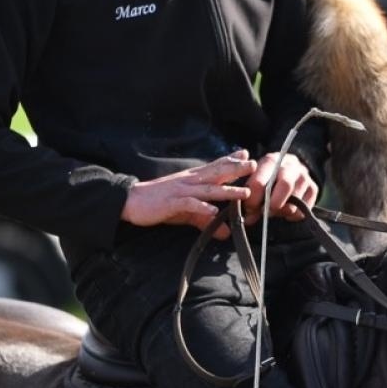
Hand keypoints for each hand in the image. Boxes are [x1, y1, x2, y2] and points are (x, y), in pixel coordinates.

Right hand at [121, 151, 255, 238]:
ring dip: (227, 190)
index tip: (246, 153)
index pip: (214, 166)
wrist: (132, 201)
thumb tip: (226, 233)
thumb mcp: (186, 211)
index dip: (230, 159)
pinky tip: (213, 211)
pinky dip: (202, 207)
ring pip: (208, 189)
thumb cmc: (160, 203)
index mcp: (192, 179)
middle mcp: (190, 181)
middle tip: (254, 164)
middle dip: (235, 169)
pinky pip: (189, 204)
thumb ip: (205, 220)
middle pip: (216, 173)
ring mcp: (181, 191)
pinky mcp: (172, 203)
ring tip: (244, 192)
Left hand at [242, 151, 317, 223]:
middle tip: (263, 212)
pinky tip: (285, 211)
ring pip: (295, 201)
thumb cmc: (266, 176)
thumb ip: (250, 197)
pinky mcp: (313, 188)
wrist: (289, 167)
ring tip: (273, 211)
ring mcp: (304, 177)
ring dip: (281, 211)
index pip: (261, 181)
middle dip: (272, 204)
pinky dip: (292, 215)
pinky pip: (303, 210)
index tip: (249, 209)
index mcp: (271, 161)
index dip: (253, 199)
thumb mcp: (255, 178)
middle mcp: (290, 166)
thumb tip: (248, 219)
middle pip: (285, 185)